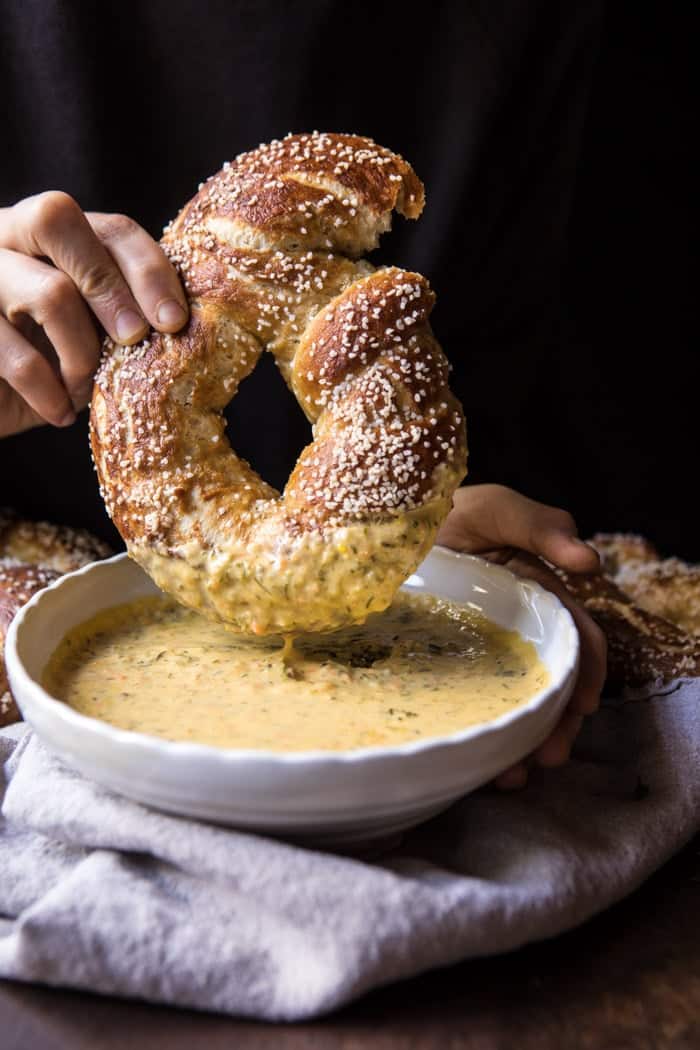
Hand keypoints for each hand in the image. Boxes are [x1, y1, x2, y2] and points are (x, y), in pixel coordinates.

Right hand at [0, 192, 188, 436]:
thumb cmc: (47, 364)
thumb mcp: (90, 336)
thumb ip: (122, 317)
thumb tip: (183, 329)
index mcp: (50, 234)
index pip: (110, 227)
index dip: (148, 270)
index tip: (175, 322)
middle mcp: (6, 235)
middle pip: (58, 219)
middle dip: (111, 286)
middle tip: (134, 339)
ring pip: (48, 291)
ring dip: (83, 352)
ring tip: (85, 387)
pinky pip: (12, 353)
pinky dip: (47, 391)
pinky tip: (59, 413)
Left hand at [437, 484, 606, 788]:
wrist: (385, 522)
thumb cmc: (449, 509)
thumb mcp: (495, 508)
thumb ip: (541, 526)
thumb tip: (590, 561)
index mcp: (539, 599)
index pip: (577, 641)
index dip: (587, 674)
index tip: (582, 704)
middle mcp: (516, 634)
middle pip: (549, 686)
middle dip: (557, 725)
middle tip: (549, 756)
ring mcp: (479, 657)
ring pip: (512, 706)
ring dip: (522, 744)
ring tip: (514, 776)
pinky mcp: (442, 672)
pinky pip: (465, 709)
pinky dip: (479, 739)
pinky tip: (478, 767)